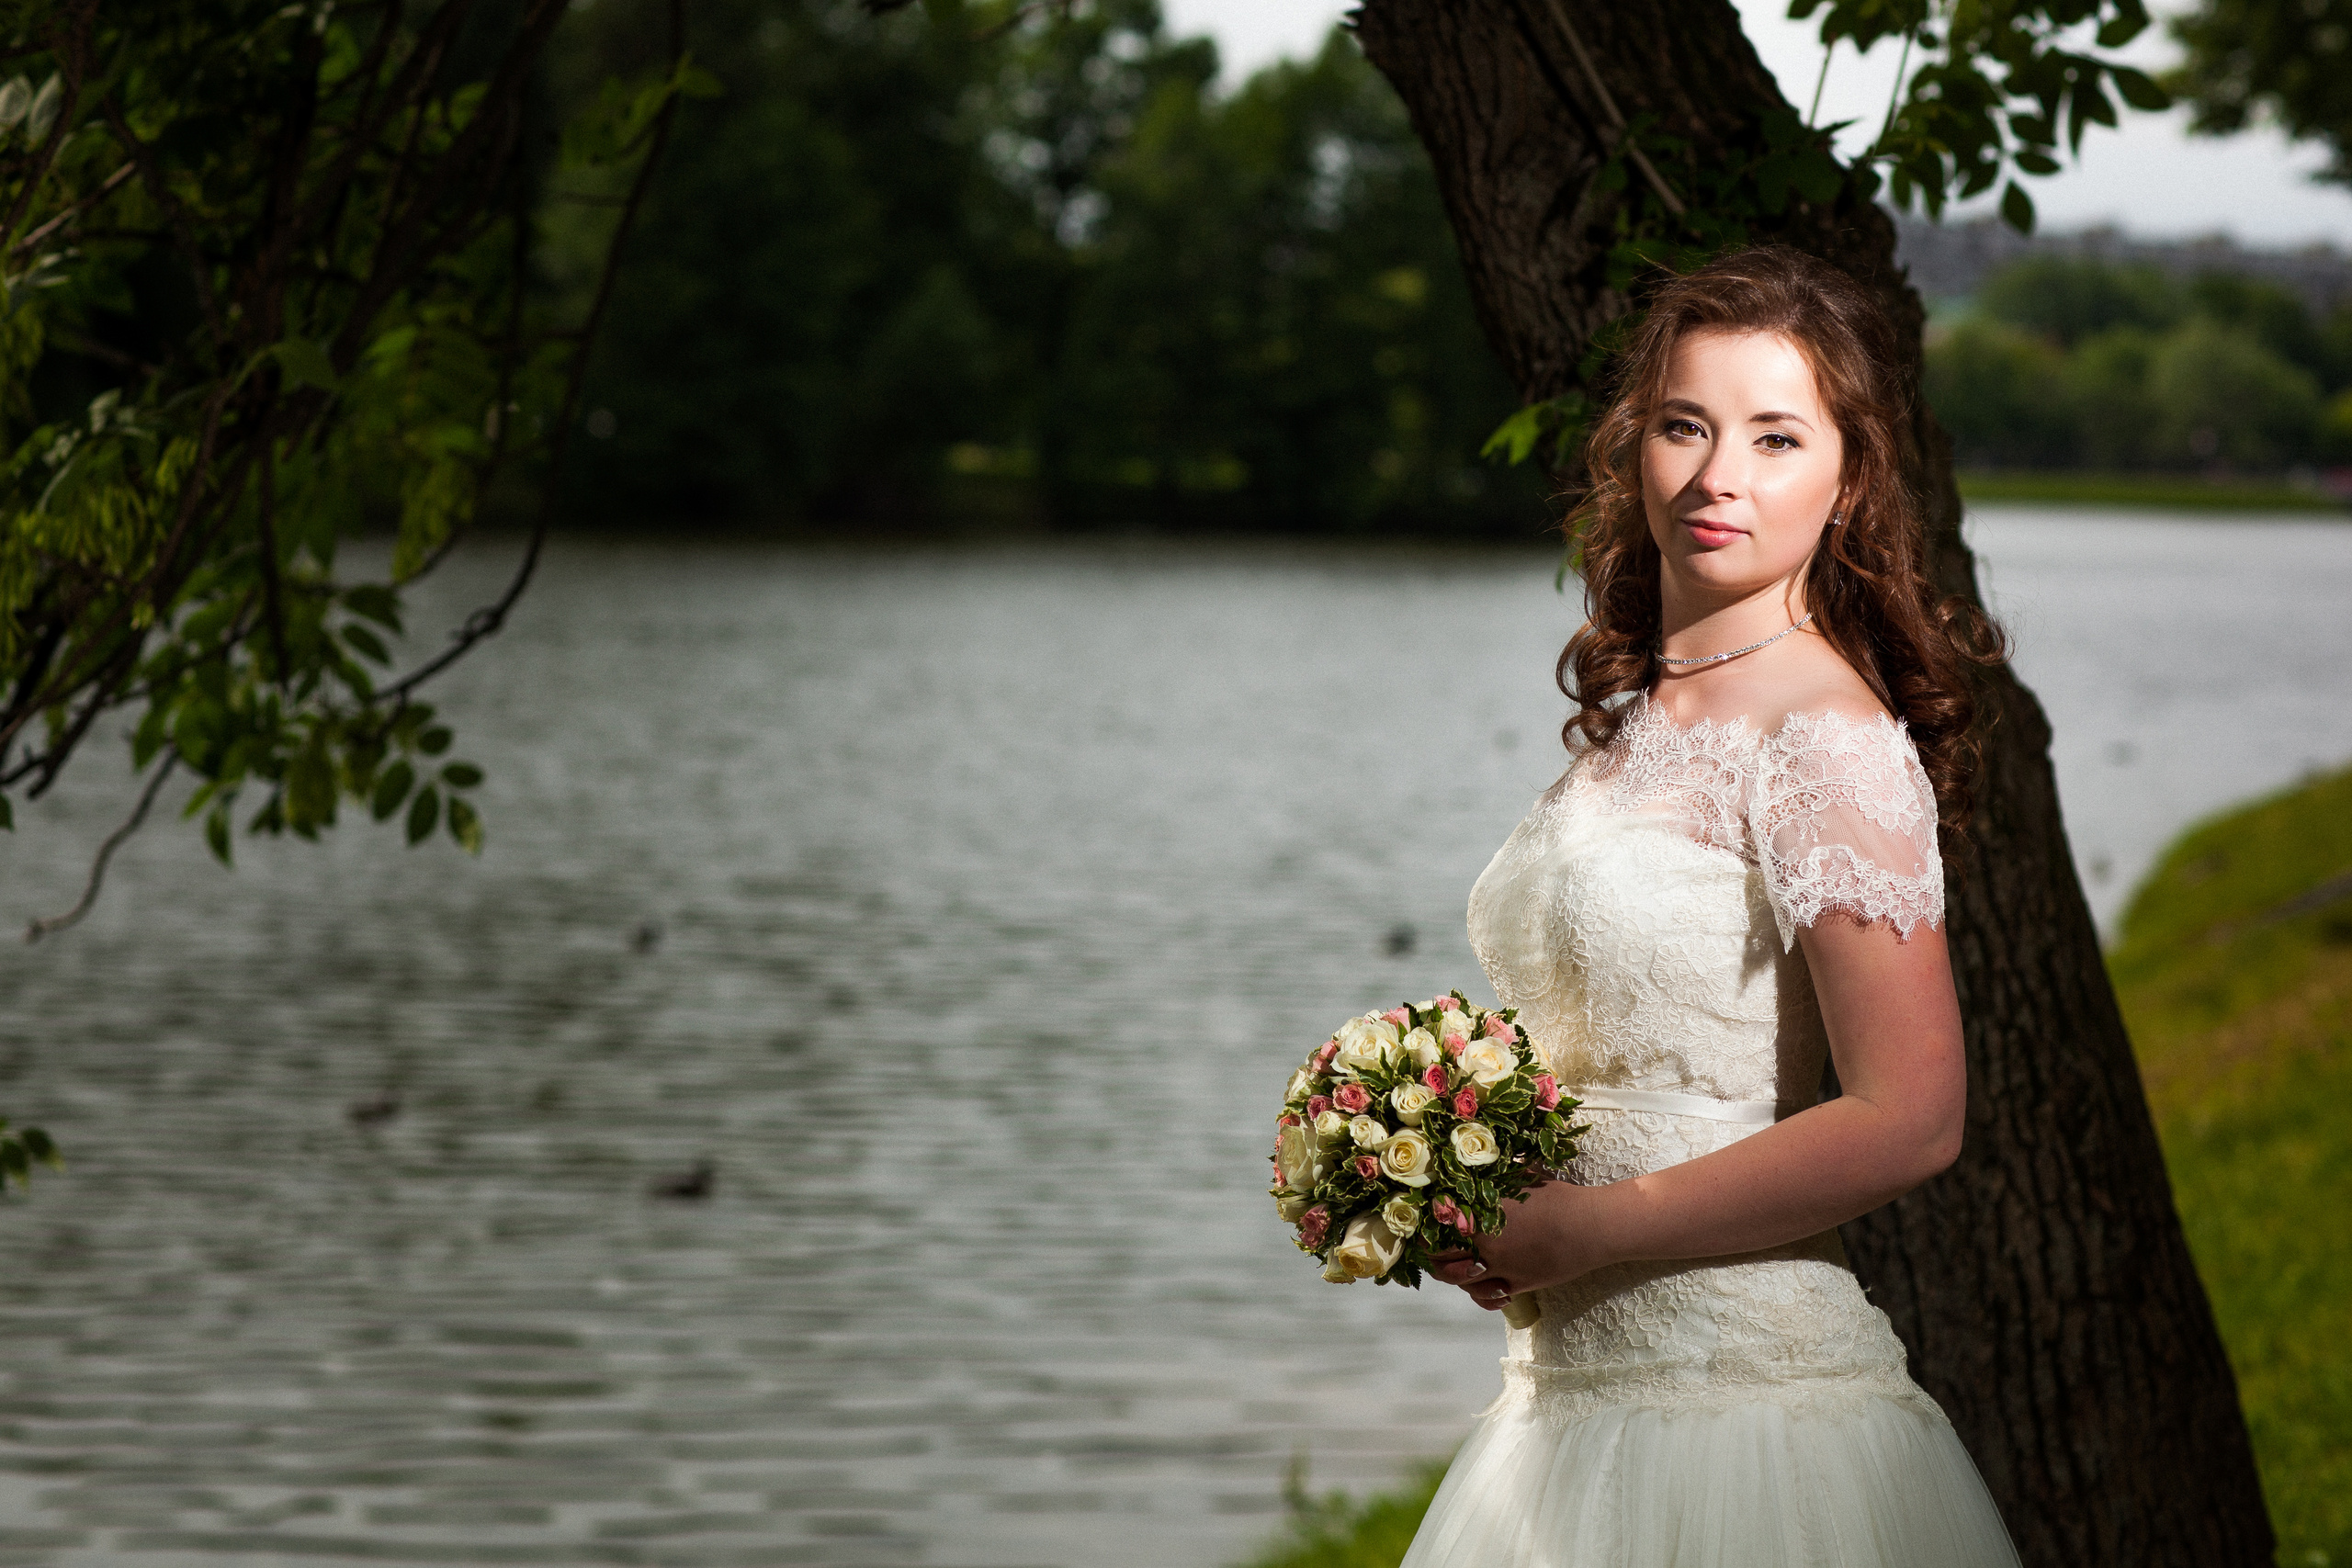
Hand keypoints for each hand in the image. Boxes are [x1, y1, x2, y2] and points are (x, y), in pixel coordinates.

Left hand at [1428, 1180, 1614, 1309]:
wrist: (1592, 1226)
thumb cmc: (1558, 1196)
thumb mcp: (1520, 1177)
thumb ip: (1492, 1176)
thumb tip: (1470, 1166)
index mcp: (1481, 1211)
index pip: (1436, 1220)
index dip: (1423, 1221)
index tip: (1421, 1217)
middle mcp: (1484, 1242)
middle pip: (1439, 1253)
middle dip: (1430, 1249)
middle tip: (1428, 1243)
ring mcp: (1499, 1267)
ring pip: (1458, 1279)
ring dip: (1450, 1272)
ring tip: (1451, 1263)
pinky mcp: (1516, 1285)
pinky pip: (1486, 1296)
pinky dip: (1477, 1294)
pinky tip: (1478, 1286)